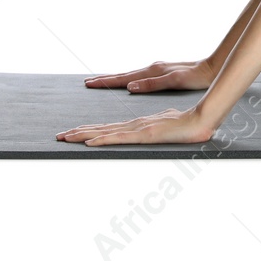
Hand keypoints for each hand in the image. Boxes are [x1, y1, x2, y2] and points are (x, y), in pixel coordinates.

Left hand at [56, 106, 216, 145]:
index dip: (89, 130)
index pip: (108, 128)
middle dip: (78, 132)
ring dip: (82, 135)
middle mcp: (133, 125)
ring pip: (104, 132)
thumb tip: (154, 129)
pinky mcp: (143, 134)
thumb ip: (158, 127)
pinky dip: (102, 139)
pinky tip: (89, 141)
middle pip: (100, 129)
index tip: (73, 133)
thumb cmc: (188, 123)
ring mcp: (138, 129)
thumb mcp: (167, 125)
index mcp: (138, 124)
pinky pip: (119, 138)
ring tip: (65, 137)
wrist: (201, 119)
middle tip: (59, 136)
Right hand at [84, 59, 214, 92]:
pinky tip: (128, 82)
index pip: (123, 78)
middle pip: (123, 75)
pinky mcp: (162, 73)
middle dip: (105, 79)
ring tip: (102, 81)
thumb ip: (152, 84)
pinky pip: (139, 76)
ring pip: (130, 75)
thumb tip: (130, 87)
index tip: (89, 83)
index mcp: (152, 72)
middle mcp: (152, 69)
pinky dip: (128, 79)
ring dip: (115, 78)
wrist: (210, 69)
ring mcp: (157, 70)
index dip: (106, 81)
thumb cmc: (195, 77)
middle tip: (87, 82)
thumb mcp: (174, 81)